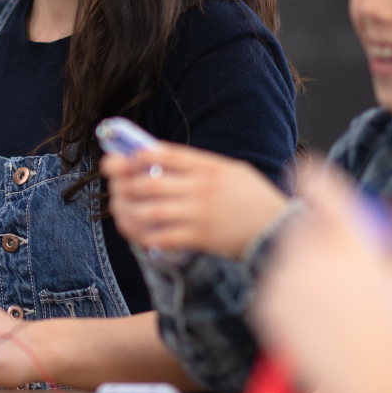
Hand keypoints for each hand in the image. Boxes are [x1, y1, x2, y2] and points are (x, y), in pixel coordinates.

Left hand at [101, 141, 288, 257]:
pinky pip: (160, 237)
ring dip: (128, 210)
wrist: (276, 229)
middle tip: (115, 186)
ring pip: (149, 211)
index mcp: (208, 166)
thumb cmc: (250, 197)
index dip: (136, 154)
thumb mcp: (229, 169)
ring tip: (121, 208)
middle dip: (123, 184)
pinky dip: (143, 234)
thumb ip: (196, 164)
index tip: (120, 158)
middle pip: (148, 182)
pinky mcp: (199, 238)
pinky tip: (137, 231)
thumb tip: (154, 157)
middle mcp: (201, 188)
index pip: (164, 154)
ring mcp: (199, 214)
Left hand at [253, 167, 391, 392]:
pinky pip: (272, 290)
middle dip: (310, 243)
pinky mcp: (267, 300)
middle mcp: (315, 250)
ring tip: (327, 310)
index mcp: (352, 239)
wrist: (368, 380)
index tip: (300, 166)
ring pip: (283, 262)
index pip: (325, 190)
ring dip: (298, 274)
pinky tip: (310, 322)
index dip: (311, 175)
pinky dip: (284, 300)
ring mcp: (286, 274)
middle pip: (300, 230)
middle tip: (331, 276)